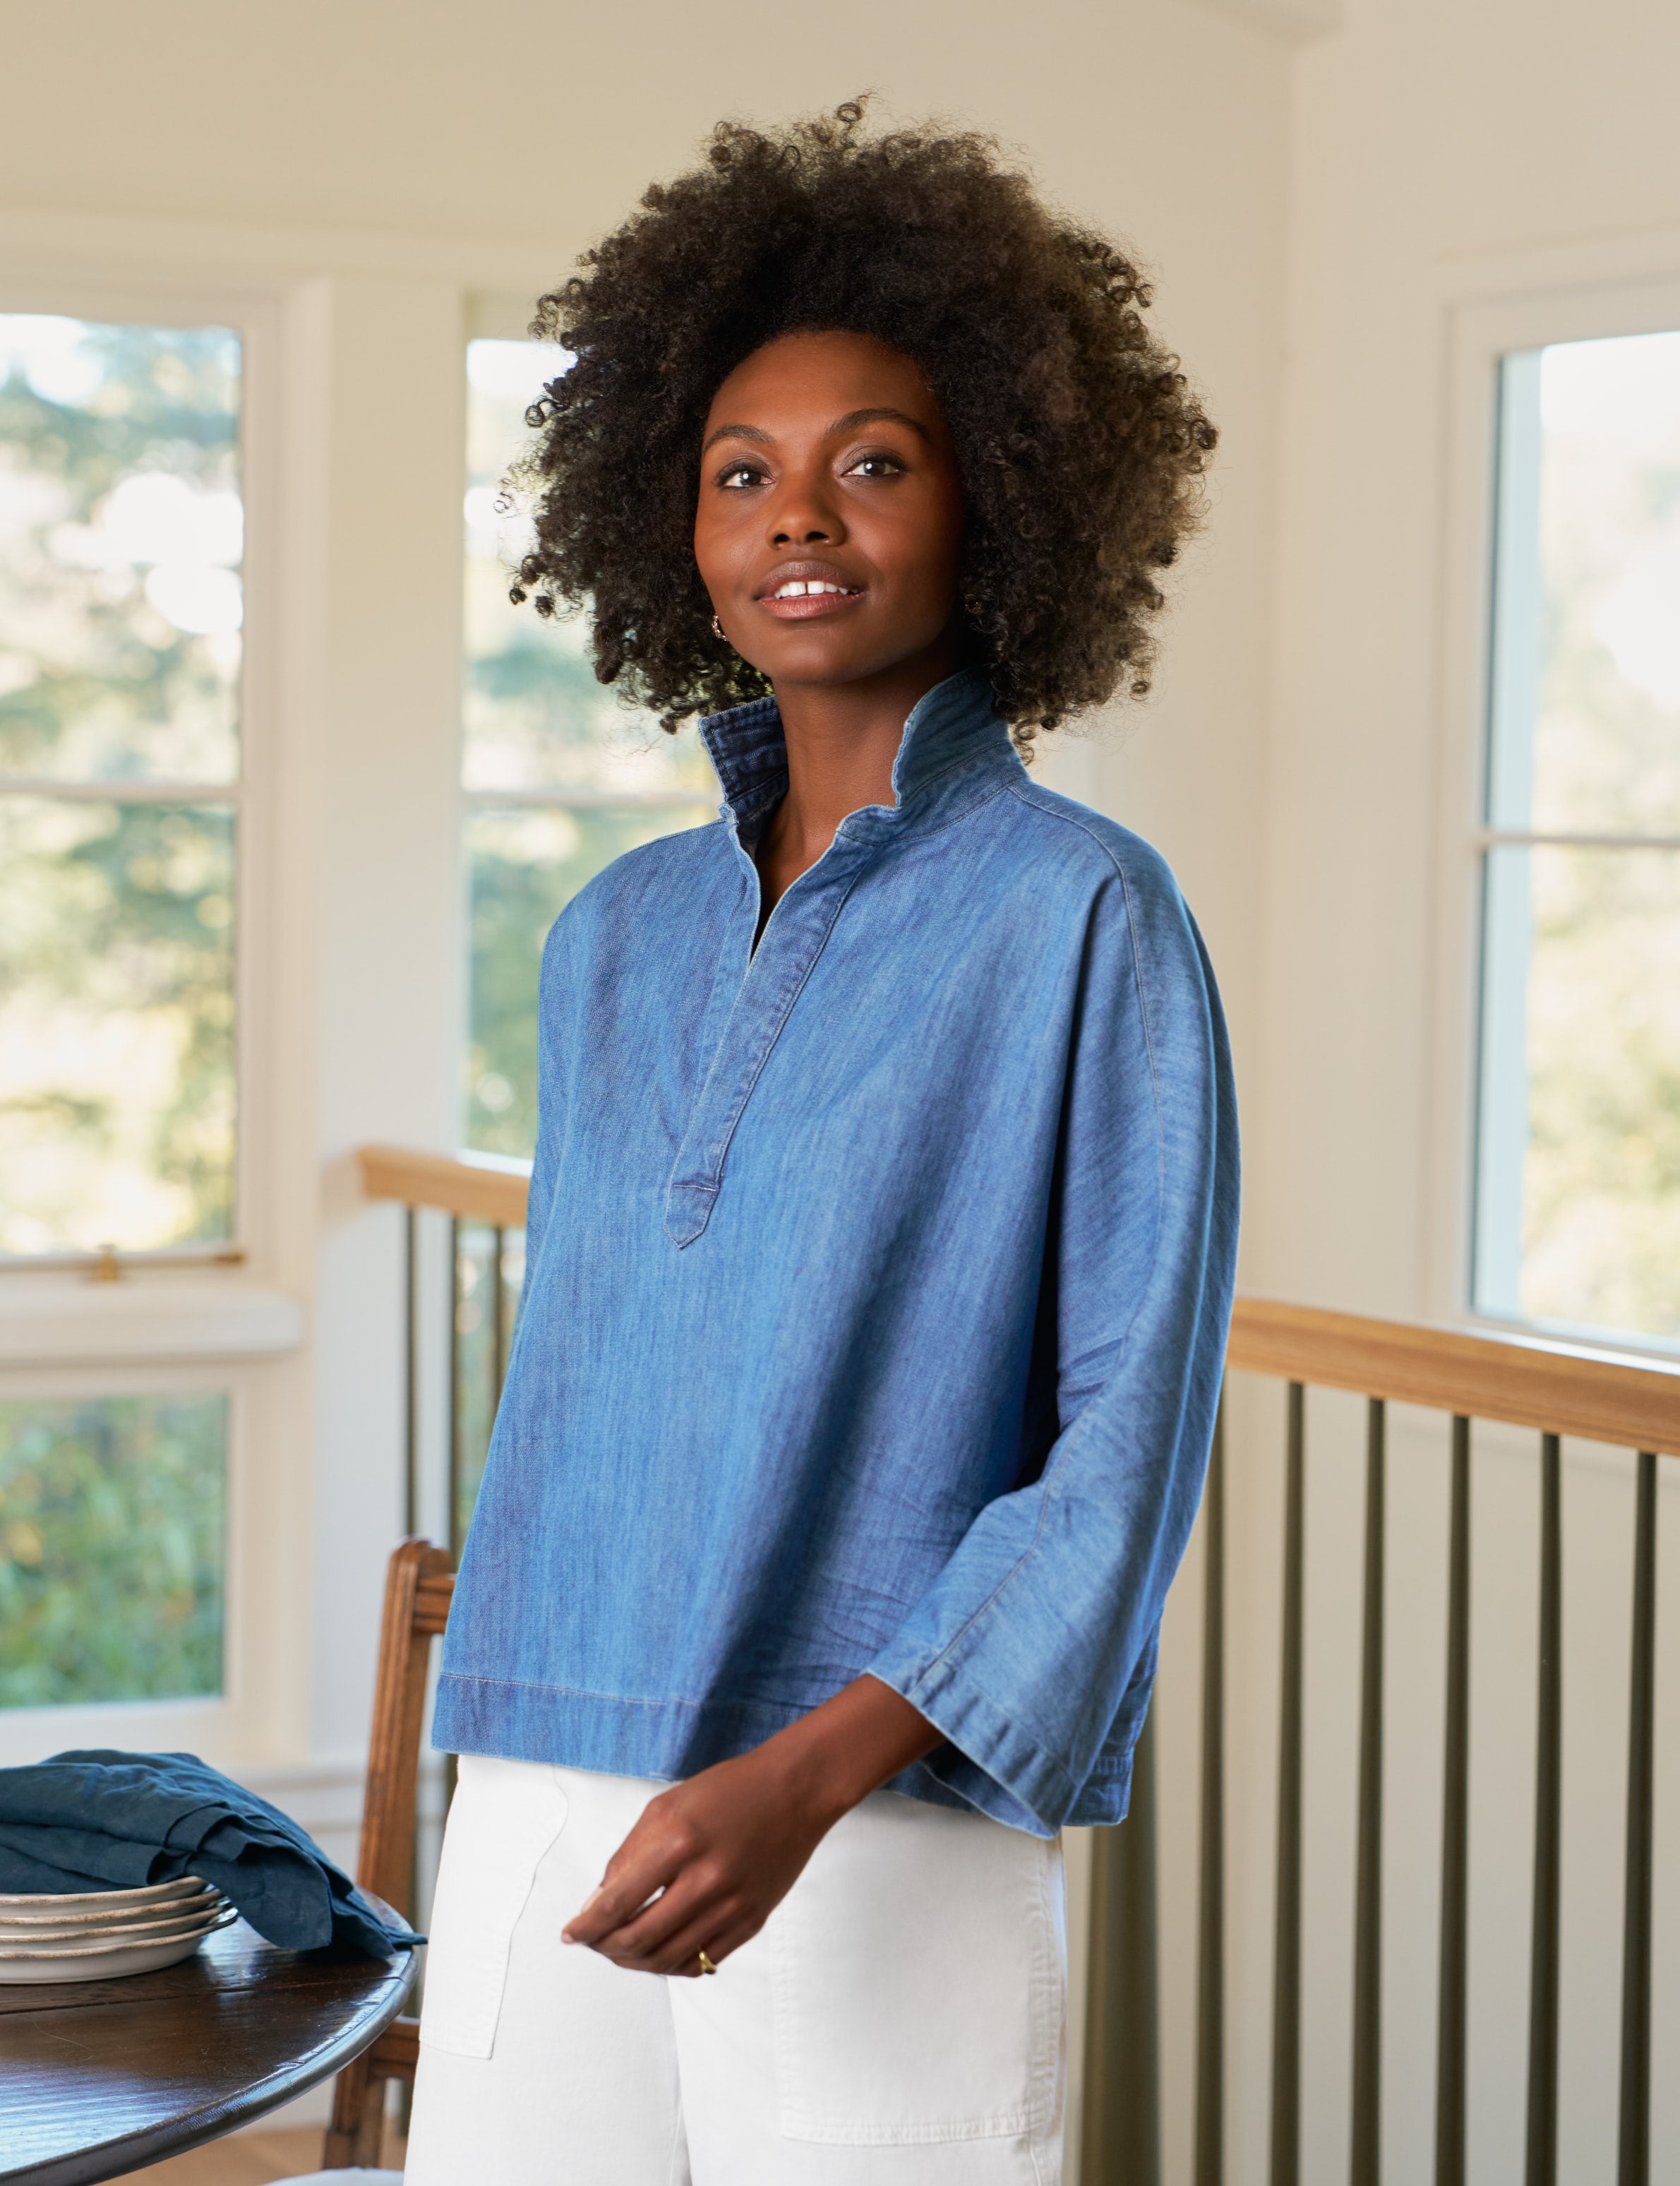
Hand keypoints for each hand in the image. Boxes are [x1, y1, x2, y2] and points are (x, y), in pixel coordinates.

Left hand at [561, 1674, 940, 1975]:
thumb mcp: (666, 1806)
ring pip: (668, 1960)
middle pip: (638, 1941)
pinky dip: (672, 1966)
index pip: (616, 1904)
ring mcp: (732, 1906)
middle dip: (604, 1948)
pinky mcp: (752, 1921)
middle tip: (592, 1942)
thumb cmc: (728, 1790)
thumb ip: (629, 1855)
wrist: (795, 1791)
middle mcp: (706, 1879)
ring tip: (620, 1950)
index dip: (585, 1927)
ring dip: (634, 1963)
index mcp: (677, 1842)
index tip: (570, 1934)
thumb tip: (599, 1902)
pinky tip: (658, 1954)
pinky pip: (702, 1962)